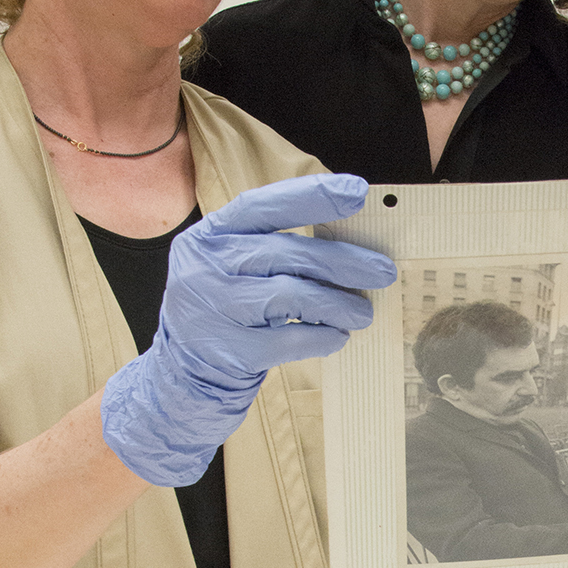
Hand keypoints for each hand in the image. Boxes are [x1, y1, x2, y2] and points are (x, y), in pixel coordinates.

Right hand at [101, 173, 395, 486]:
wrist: (184, 375)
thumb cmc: (224, 311)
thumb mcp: (231, 267)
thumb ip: (271, 248)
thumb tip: (347, 242)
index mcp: (209, 235)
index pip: (263, 205)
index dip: (311, 196)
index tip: (357, 192)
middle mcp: (207, 266)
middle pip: (286, 253)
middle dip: (343, 261)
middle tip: (383, 270)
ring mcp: (216, 309)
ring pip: (291, 295)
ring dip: (337, 303)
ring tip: (363, 312)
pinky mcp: (231, 351)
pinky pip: (289, 338)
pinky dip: (321, 337)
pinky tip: (338, 336)